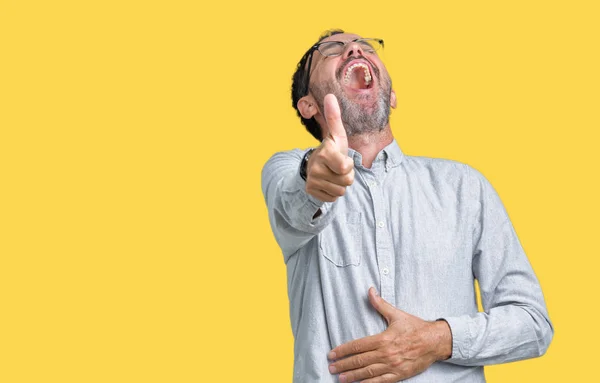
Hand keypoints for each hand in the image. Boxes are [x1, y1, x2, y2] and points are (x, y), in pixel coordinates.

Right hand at [305, 94, 354, 202]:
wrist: (312, 166)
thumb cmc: (331, 150)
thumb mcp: (336, 135)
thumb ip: (335, 117)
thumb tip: (330, 95)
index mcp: (325, 153)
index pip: (346, 168)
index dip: (348, 165)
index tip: (342, 159)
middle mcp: (316, 168)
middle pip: (347, 181)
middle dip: (346, 176)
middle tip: (337, 168)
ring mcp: (312, 181)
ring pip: (340, 192)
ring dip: (340, 185)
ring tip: (332, 175)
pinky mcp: (311, 192)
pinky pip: (333, 198)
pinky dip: (332, 192)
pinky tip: (327, 183)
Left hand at [327, 288, 451, 382]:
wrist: (436, 342)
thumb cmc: (416, 327)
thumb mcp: (397, 314)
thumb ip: (380, 304)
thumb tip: (370, 291)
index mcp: (383, 339)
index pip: (358, 346)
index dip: (343, 350)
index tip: (332, 354)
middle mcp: (386, 354)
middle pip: (360, 361)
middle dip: (344, 365)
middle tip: (331, 368)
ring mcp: (393, 366)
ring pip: (368, 373)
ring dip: (353, 376)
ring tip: (340, 378)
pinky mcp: (400, 375)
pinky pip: (381, 382)